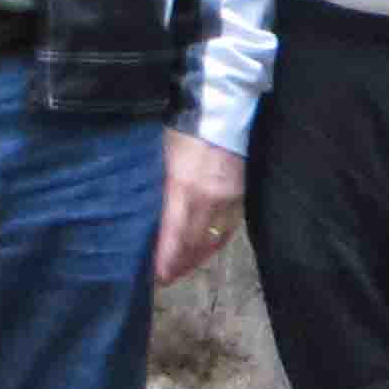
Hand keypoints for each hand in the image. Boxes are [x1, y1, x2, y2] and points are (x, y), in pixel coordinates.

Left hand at [154, 133, 247, 281]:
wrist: (223, 110)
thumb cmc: (185, 130)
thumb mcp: (163, 158)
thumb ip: (159, 190)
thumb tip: (148, 219)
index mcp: (184, 188)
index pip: (175, 235)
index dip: (167, 259)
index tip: (157, 276)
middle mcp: (209, 200)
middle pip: (194, 243)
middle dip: (179, 263)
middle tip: (164, 278)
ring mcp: (229, 200)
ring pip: (213, 240)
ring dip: (196, 257)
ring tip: (181, 269)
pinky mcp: (241, 196)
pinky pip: (228, 229)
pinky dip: (214, 243)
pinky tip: (204, 249)